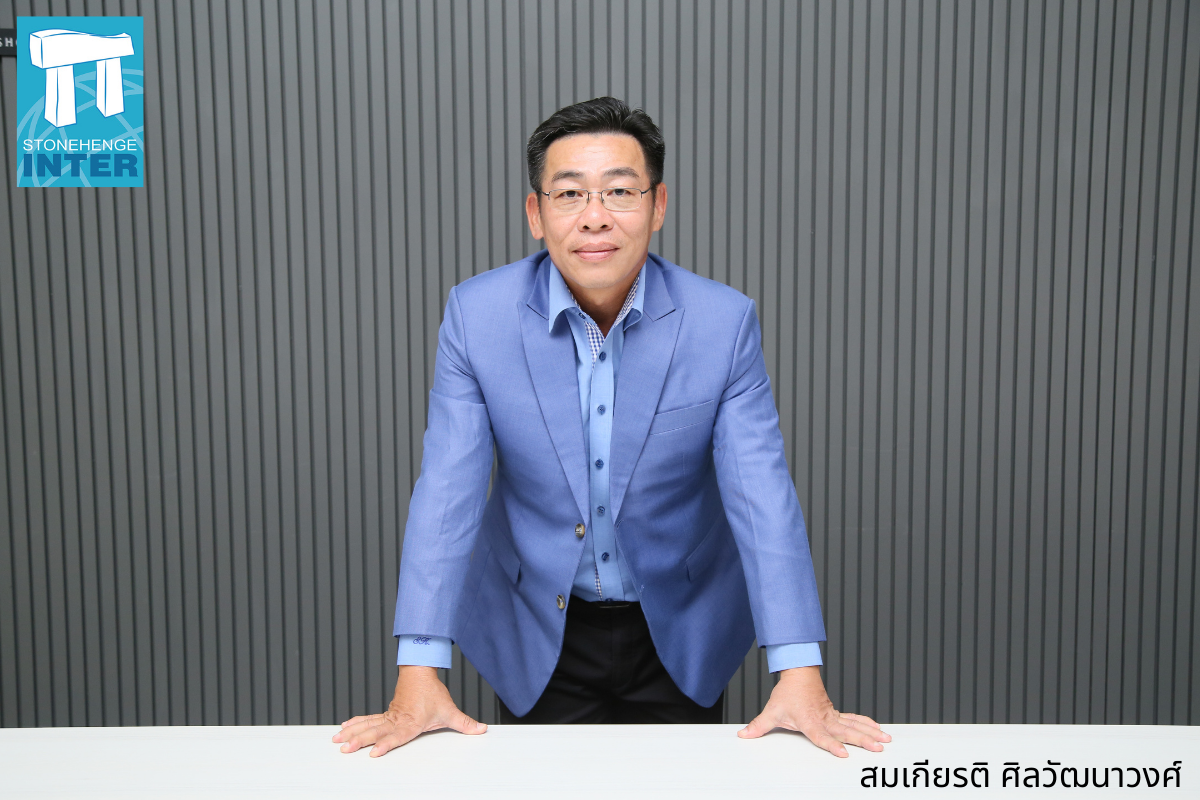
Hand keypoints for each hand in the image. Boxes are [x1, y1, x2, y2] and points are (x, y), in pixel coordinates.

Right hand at [332, 665, 486, 755]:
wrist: (420, 672)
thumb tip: (481, 729)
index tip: (373, 752)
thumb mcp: (449, 710)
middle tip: (344, 748)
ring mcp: (389, 716)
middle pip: (375, 732)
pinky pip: (368, 719)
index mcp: (410, 722)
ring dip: (352, 732)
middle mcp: (397, 720)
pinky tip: (344, 727)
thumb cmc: (432, 691)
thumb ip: (464, 723)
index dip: (385, 744)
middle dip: (359, 740)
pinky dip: (355, 723)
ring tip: (337, 740)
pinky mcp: (386, 713)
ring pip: (367, 725)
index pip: (396, 736)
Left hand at [738, 665, 890, 756]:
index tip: (844, 753)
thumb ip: (759, 725)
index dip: (832, 745)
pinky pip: (854, 719)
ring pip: (854, 725)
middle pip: (846, 732)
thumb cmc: (787, 693)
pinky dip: (867, 724)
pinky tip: (878, 729)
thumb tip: (744, 734)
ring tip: (885, 740)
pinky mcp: (836, 713)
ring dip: (870, 732)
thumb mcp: (772, 710)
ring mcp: (832, 715)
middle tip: (877, 748)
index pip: (821, 736)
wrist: (798, 673)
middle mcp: (824, 718)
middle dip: (862, 740)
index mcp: (809, 720)